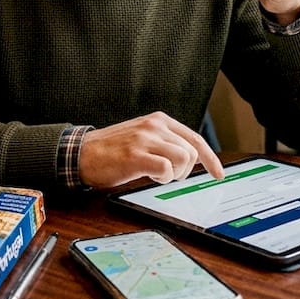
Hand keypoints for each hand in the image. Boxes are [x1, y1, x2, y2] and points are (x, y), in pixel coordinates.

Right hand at [78, 111, 223, 187]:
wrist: (81, 153)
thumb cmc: (112, 150)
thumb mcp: (143, 136)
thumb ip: (165, 141)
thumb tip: (191, 157)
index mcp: (159, 120)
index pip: (195, 138)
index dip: (210, 158)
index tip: (217, 173)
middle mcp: (154, 126)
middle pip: (191, 152)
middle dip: (183, 171)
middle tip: (164, 174)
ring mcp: (145, 139)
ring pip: (183, 160)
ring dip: (173, 175)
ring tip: (155, 174)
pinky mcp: (136, 155)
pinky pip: (166, 170)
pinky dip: (162, 178)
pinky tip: (148, 175)